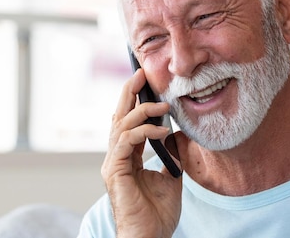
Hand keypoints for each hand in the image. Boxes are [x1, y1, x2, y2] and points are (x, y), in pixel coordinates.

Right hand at [102, 69, 183, 237]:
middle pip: (118, 117)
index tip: (146, 83)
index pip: (128, 123)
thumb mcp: (172, 177)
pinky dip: (142, 132)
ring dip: (142, 111)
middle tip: (141, 74)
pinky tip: (160, 130)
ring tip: (162, 105)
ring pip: (120, 125)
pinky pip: (125, 142)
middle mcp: (116, 157)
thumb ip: (170, 155)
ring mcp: (113, 164)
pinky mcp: (115, 172)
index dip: (136, 102)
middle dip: (129, 94)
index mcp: (127, 158)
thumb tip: (176, 134)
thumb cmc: (157, 214)